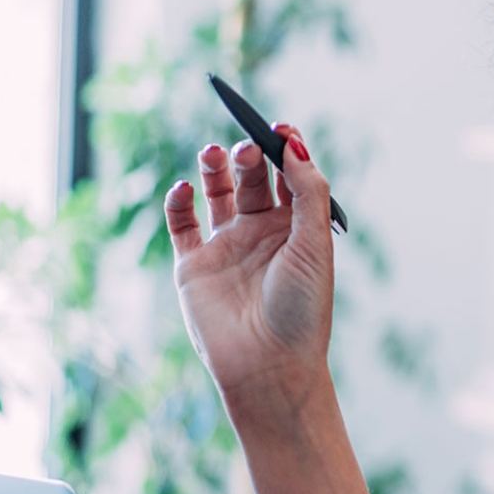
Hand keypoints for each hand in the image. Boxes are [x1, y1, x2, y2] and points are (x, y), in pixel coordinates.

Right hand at [164, 127, 334, 406]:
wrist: (268, 366)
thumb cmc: (302, 310)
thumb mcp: (314, 243)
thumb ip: (307, 190)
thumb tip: (293, 142)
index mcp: (297, 228)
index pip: (289, 174)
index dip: (285, 147)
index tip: (280, 127)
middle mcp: (261, 233)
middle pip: (252, 176)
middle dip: (249, 155)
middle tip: (246, 147)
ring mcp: (226, 247)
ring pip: (216, 192)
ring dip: (214, 167)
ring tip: (213, 153)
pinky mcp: (194, 265)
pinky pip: (181, 223)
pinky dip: (179, 200)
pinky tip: (185, 188)